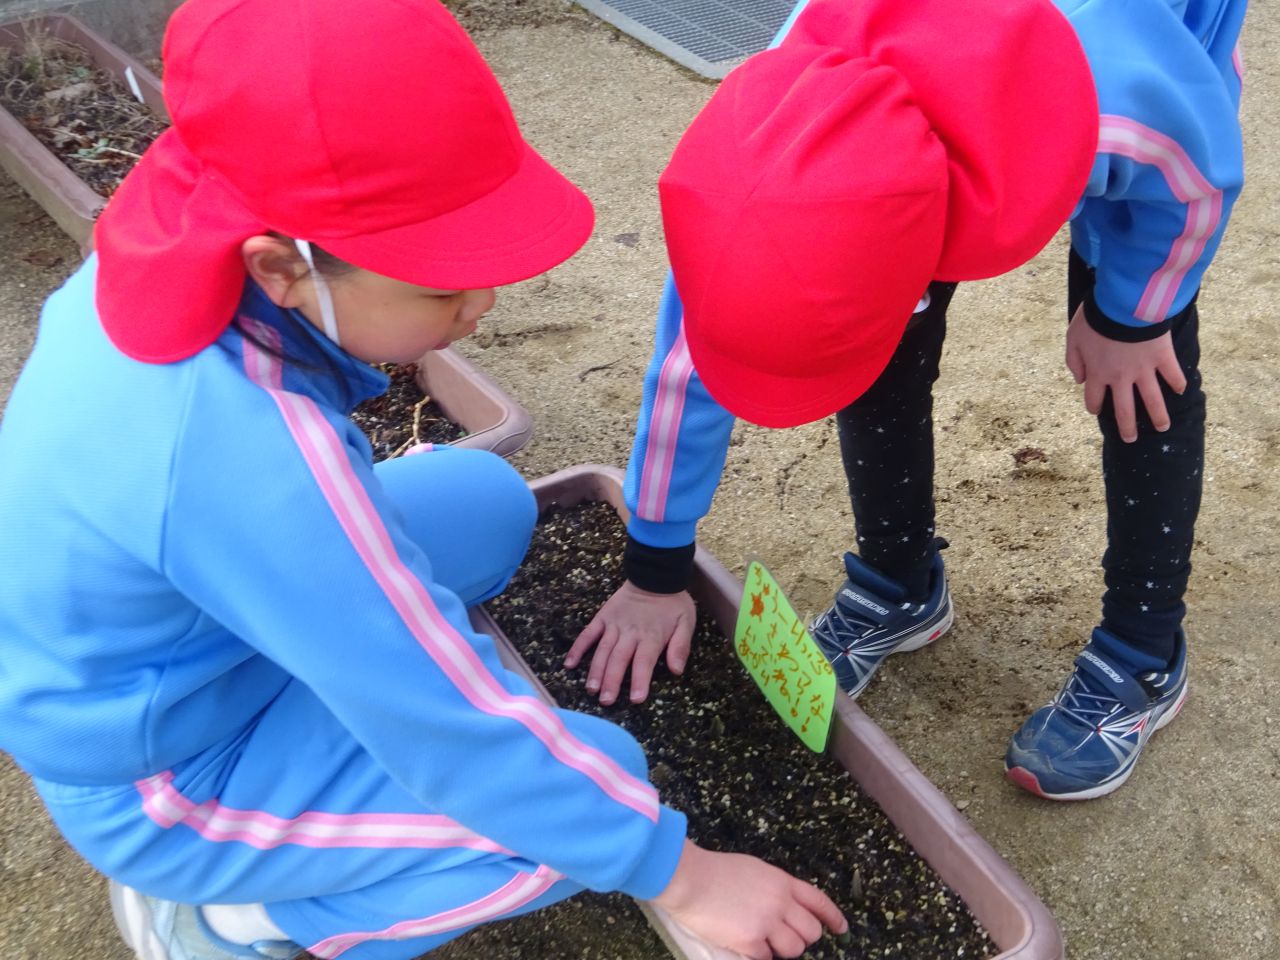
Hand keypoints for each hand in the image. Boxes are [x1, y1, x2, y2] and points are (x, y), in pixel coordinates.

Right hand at [565, 581, 694, 704]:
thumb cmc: (672, 603)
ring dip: (596, 670)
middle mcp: (630, 632)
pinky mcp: (602, 617)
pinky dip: (578, 648)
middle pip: (619, 659)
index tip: (636, 699)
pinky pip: (588, 634)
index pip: (644, 661)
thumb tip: (677, 670)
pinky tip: (569, 664)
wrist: (654, 575)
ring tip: (591, 689)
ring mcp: (614, 625)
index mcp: (652, 636)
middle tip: (606, 701)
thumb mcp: (686, 622)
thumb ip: (681, 646)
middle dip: (612, 681)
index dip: (640, 680)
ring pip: (603, 650)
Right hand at [651, 841, 846, 958]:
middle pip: (811, 931)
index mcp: (782, 882)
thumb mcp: (754, 870)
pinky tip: (746, 945)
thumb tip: (786, 908)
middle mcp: (780, 903)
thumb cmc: (715, 870)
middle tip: (783, 936)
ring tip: (763, 941)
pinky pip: (767, 958)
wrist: (689, 879)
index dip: (833, 917)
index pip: (819, 901)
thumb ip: (774, 888)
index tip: (841, 929)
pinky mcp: (750, 942)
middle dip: (801, 937)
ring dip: (781, 949)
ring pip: (794, 949)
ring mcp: (767, 923)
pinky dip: (759, 955)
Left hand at [1065, 305, 1185, 442]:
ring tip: (1163, 428)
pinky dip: (1178, 382)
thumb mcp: (1073, 339)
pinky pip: (1173, 374)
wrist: (1124, 304)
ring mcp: (1144, 369)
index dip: (1094, 406)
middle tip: (1130, 439)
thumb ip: (1074, 362)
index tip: (1097, 410)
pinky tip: (1181, 391)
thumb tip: (1080, 380)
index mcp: (1098, 374)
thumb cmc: (1095, 319)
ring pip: (1152, 400)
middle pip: (1124, 410)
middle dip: (1127, 427)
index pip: (1094, 399)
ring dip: (1158, 416)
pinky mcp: (1163, 357)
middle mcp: (1121, 378)